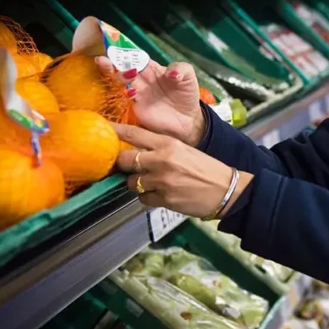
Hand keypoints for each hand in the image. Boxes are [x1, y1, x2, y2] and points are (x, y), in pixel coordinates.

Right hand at [97, 57, 205, 146]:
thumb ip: (181, 69)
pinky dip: (117, 97)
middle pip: (121, 69)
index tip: (113, 50)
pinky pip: (121, 102)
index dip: (124, 53)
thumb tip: (170, 73)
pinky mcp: (135, 109)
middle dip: (111, 64)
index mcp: (150, 68)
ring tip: (111, 73)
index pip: (134, 57)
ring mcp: (135, 94)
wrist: (188, 120)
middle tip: (104, 61)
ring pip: (118, 84)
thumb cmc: (186, 95)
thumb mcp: (188, 77)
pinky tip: (120, 93)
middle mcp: (139, 79)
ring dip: (113, 78)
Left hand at [115, 123, 252, 216]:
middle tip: (125, 166)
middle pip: (125, 160)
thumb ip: (161, 149)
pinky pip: (142, 199)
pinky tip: (159, 194)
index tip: (103, 130)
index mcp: (169, 143)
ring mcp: (162, 181)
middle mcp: (162, 160)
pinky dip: (147, 197)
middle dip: (122, 164)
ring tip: (150, 182)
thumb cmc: (206, 168)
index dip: (115, 132)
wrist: (226, 189)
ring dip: (136, 183)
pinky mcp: (164, 199)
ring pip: (131, 183)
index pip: (134, 134)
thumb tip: (137, 151)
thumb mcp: (184, 150)